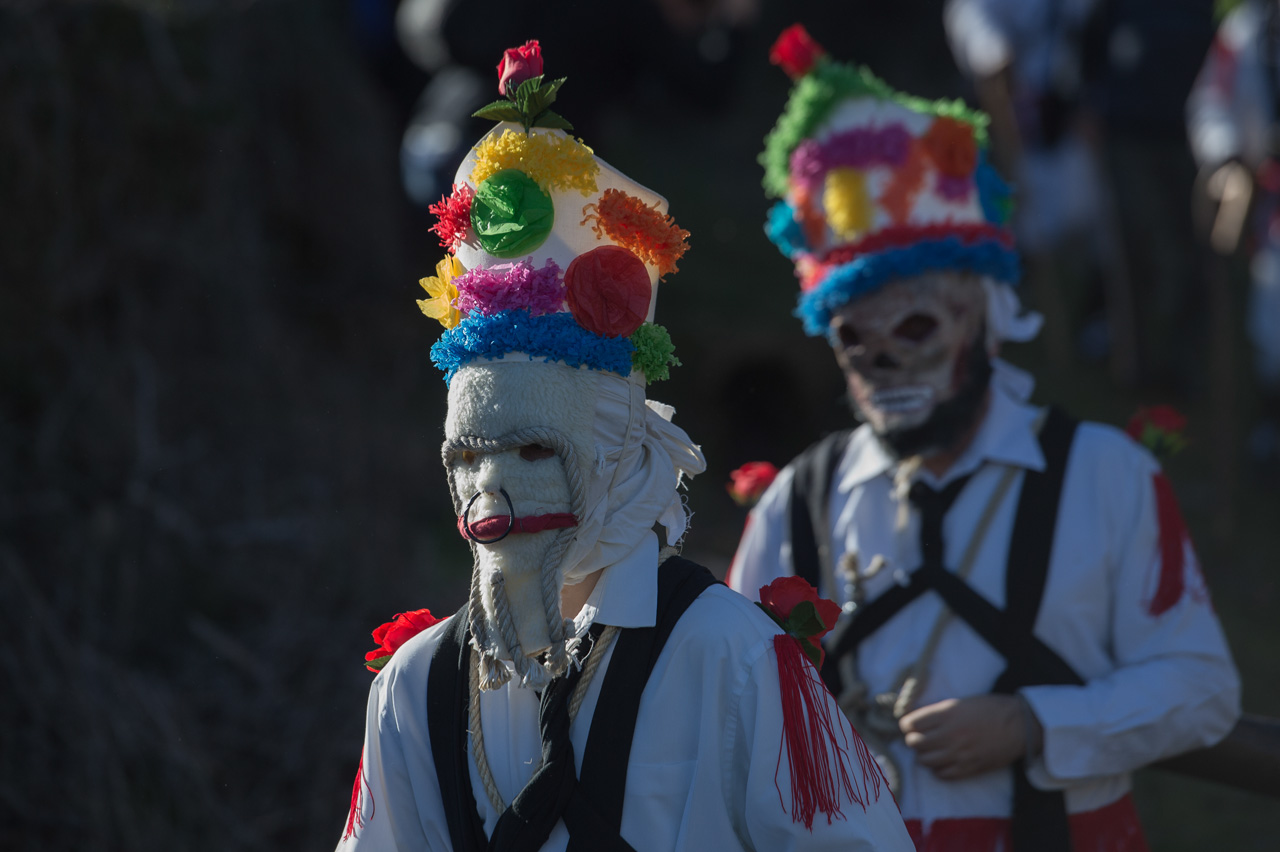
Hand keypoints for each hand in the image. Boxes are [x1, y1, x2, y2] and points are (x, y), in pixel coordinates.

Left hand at [898, 694, 1036, 779]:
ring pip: (924, 761)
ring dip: (923, 755)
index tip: (909, 724)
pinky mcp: (969, 768)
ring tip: (929, 750)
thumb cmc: (991, 708)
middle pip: (914, 743)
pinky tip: (942, 762)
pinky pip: (942, 774)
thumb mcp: (961, 702)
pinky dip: (938, 769)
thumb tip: (917, 720)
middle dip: (912, 740)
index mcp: (947, 713)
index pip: (911, 723)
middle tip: (918, 737)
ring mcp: (959, 753)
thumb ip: (939, 712)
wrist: (1020, 725)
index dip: (906, 724)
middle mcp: (950, 734)